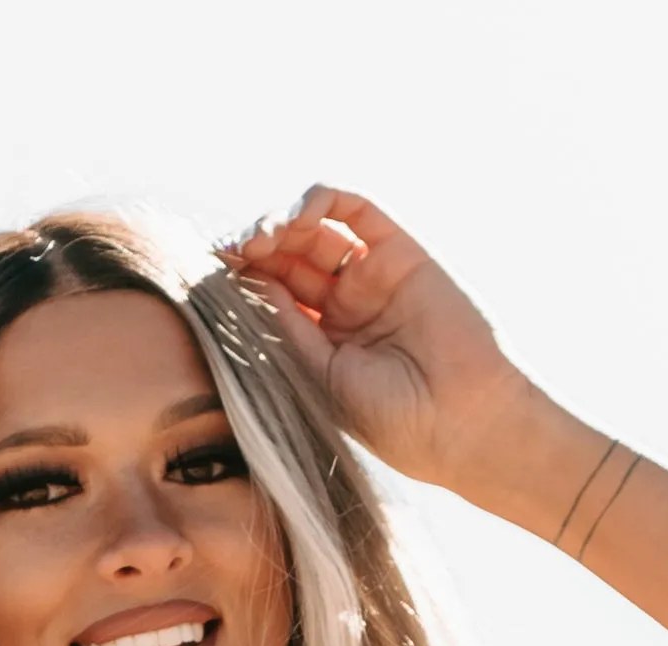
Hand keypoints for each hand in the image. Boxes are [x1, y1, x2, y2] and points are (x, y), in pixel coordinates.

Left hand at [215, 189, 542, 502]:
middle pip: (287, 258)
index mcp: (321, 343)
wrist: (460, 423)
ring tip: (260, 238)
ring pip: (314, 229)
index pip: (271, 296)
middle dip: (254, 249)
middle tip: (230, 253)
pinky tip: (296, 219)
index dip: (240, 280)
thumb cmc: (393, 421)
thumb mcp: (321, 377)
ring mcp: (370, 276)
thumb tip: (242, 283)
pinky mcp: (398, 251)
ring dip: (279, 223)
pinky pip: (353, 208)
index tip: (208, 277)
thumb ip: (285, 328)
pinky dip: (319, 200)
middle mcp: (344, 304)